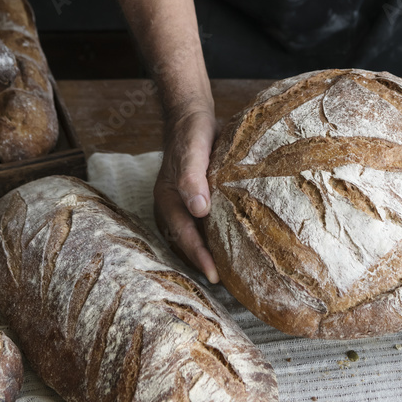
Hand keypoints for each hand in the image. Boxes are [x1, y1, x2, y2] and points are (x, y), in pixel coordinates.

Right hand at [154, 108, 219, 282]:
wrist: (193, 117)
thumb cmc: (191, 134)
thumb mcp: (193, 151)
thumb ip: (192, 178)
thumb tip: (198, 210)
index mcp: (167, 200)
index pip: (184, 236)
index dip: (200, 257)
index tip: (216, 276)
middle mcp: (173, 207)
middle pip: (187, 243)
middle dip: (205, 262)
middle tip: (230, 283)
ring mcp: (184, 205)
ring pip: (196, 236)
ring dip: (211, 252)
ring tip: (233, 271)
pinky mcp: (198, 200)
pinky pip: (205, 225)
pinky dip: (216, 236)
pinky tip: (234, 244)